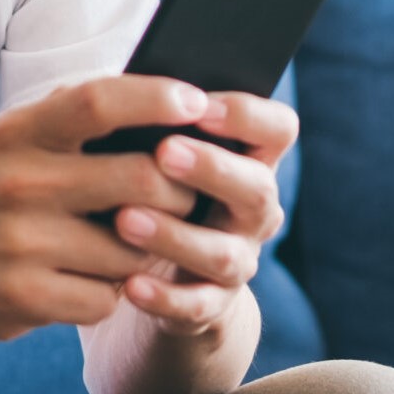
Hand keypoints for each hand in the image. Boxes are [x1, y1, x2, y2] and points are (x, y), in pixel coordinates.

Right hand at [0, 76, 204, 343]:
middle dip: (182, 189)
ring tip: (126, 243)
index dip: (154, 98)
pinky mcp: (25, 298)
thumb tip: (144, 97)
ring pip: (134, 249)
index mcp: (15, 134)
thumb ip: (59, 119)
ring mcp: (22, 244)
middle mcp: (19, 184)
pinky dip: (111, 292)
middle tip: (189, 193)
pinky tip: (85, 280)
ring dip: (145, 250)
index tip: (195, 100)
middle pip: (140, 179)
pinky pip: (107, 297)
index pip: (97, 102)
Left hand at [112, 93, 296, 337]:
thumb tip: (116, 86)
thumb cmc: (146, 180)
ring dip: (175, 234)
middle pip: (258, 188)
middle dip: (212, 168)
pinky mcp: (210, 306)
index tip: (199, 104)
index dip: (248, 114)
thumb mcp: (149, 145)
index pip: (278, 128)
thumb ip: (148, 118)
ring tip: (125, 219)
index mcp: (247, 157)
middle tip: (164, 152)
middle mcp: (253, 209)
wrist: (155, 269)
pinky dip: (166, 297)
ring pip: (224, 253)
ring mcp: (237, 259)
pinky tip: (132, 285)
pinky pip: (196, 307)